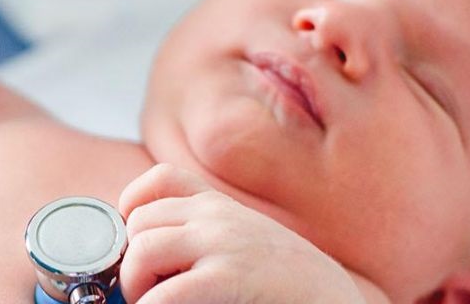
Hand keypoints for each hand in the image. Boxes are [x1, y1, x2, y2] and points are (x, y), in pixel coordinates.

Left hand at [118, 164, 368, 303]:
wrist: (336, 302)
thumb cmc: (287, 284)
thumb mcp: (244, 242)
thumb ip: (204, 236)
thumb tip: (145, 252)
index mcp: (221, 205)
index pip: (160, 178)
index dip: (133, 208)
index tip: (137, 244)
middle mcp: (218, 215)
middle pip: (139, 221)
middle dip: (132, 262)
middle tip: (150, 292)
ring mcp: (223, 242)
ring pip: (141, 251)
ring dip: (136, 287)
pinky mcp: (230, 277)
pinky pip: (163, 293)